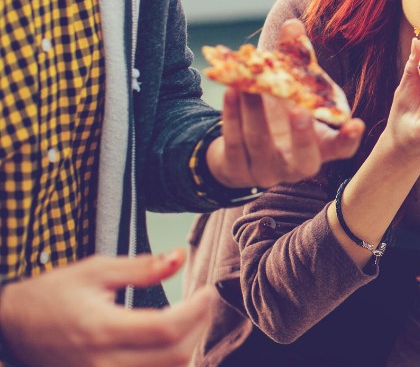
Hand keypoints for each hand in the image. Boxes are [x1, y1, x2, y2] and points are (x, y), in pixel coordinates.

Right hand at [0, 250, 209, 366]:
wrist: (9, 327)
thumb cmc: (50, 296)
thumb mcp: (94, 271)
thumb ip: (141, 268)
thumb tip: (180, 256)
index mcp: (101, 329)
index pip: (167, 328)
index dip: (198, 310)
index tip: (208, 292)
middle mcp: (101, 362)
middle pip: (175, 356)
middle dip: (200, 327)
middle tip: (204, 304)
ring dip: (188, 349)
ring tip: (190, 322)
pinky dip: (168, 364)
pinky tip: (172, 345)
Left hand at [206, 20, 363, 188]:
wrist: (239, 145)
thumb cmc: (277, 112)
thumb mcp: (290, 88)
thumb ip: (295, 59)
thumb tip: (292, 25)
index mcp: (320, 147)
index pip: (342, 149)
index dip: (349, 139)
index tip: (355, 123)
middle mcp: (297, 165)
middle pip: (305, 160)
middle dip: (302, 136)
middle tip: (299, 110)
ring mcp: (266, 172)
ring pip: (261, 145)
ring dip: (254, 112)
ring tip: (248, 85)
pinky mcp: (237, 170)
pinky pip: (235, 144)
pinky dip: (232, 117)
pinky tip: (231, 92)